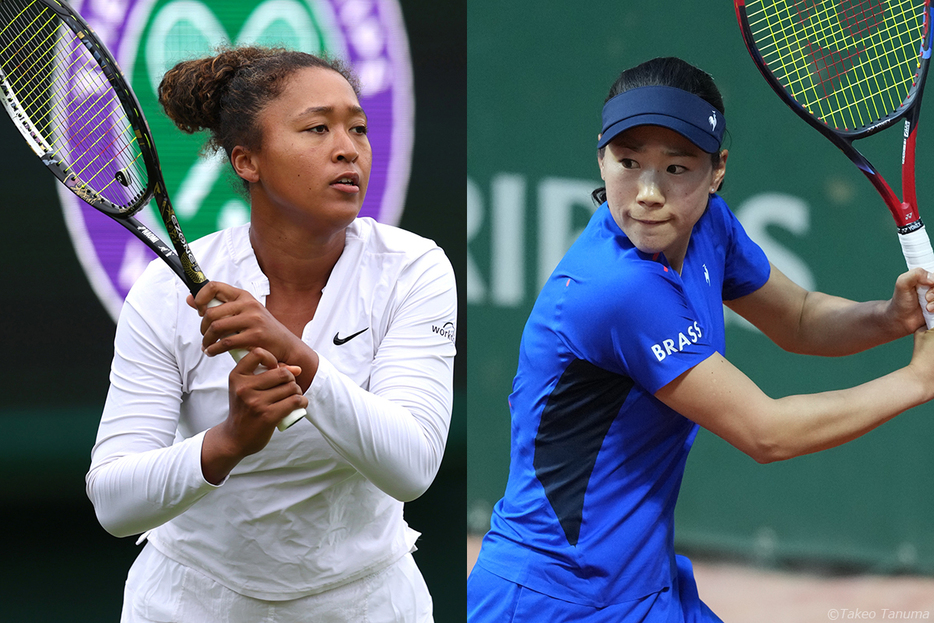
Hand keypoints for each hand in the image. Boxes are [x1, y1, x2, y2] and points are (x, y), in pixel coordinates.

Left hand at [187, 281, 305, 365]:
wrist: (285, 345)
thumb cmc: (262, 329)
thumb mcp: (244, 313)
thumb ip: (219, 306)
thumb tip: (191, 298)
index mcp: (244, 296)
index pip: (214, 286)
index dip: (201, 297)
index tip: (199, 310)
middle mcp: (248, 305)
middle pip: (211, 312)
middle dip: (203, 327)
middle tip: (205, 336)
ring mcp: (253, 320)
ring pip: (216, 327)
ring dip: (207, 340)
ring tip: (207, 347)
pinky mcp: (255, 336)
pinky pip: (225, 343)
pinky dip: (214, 350)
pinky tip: (213, 352)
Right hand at [201, 347, 308, 483]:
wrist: (235, 438)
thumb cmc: (244, 409)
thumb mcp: (246, 388)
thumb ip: (268, 374)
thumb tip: (297, 368)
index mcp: (237, 376)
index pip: (258, 353)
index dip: (272, 359)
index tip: (274, 369)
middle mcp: (244, 388)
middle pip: (282, 373)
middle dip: (291, 379)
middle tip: (288, 387)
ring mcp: (256, 402)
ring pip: (291, 387)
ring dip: (297, 392)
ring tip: (293, 397)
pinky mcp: (268, 416)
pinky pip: (295, 401)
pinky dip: (302, 402)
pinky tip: (299, 404)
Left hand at [884, 268, 933, 334]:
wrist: (900, 319)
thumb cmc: (901, 300)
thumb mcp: (902, 283)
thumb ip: (915, 274)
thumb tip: (932, 278)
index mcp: (925, 277)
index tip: (930, 284)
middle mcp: (931, 286)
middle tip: (927, 298)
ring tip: (927, 307)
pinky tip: (930, 310)